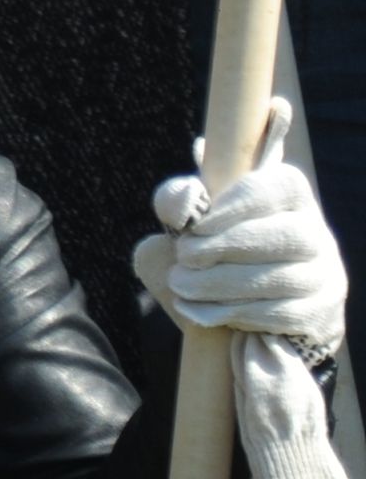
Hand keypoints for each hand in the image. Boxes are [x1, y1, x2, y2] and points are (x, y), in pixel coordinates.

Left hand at [141, 100, 347, 343]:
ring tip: (182, 285)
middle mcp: (317, 234)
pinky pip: (285, 314)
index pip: (278, 189)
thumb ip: (178, 201)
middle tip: (184, 256)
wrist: (241, 305)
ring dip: (224, 284)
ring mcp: (325, 276)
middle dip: (228, 247)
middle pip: (288, 236)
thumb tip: (184, 200)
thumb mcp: (189, 218)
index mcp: (290, 195)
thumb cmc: (212, 246)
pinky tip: (201, 311)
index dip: (237, 205)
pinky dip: (238, 313)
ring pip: (285, 278)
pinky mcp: (321, 315)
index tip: (196, 225)